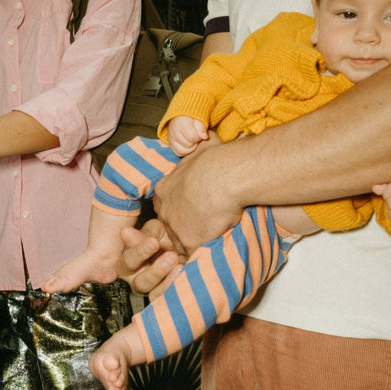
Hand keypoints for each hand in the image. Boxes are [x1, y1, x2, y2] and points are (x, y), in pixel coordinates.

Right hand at [116, 221, 184, 300]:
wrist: (187, 245)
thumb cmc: (165, 236)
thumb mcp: (154, 231)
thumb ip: (142, 235)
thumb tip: (125, 233)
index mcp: (129, 263)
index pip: (128, 262)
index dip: (139, 253)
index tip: (154, 242)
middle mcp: (138, 280)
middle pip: (140, 283)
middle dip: (156, 271)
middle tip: (172, 256)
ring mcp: (153, 291)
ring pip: (155, 295)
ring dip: (167, 282)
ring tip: (180, 267)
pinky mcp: (168, 297)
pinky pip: (170, 299)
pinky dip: (178, 288)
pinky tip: (186, 274)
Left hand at [152, 131, 241, 253]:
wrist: (225, 175)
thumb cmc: (217, 158)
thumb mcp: (200, 148)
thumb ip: (197, 148)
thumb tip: (203, 135)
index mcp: (165, 188)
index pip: (167, 207)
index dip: (181, 212)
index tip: (195, 213)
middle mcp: (165, 210)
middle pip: (170, 228)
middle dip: (185, 231)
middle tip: (203, 229)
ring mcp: (175, 227)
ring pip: (180, 244)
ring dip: (195, 244)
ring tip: (211, 240)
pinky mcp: (189, 241)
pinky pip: (195, 254)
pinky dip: (205, 253)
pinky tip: (217, 247)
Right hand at [166, 116, 208, 156]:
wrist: (181, 116)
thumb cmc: (192, 118)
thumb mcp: (199, 119)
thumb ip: (202, 127)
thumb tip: (205, 137)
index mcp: (182, 124)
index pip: (193, 138)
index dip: (198, 137)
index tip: (199, 133)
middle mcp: (174, 132)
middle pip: (188, 145)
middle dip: (194, 142)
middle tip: (196, 136)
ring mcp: (171, 139)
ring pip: (183, 151)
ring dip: (190, 148)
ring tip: (193, 141)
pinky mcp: (170, 144)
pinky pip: (178, 153)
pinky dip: (185, 151)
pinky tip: (189, 145)